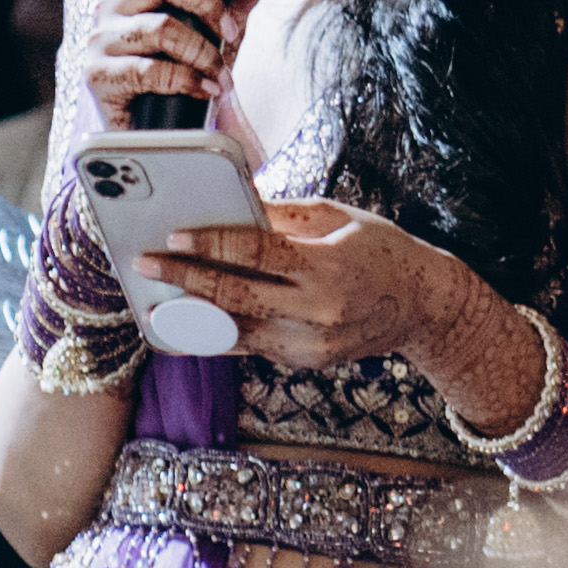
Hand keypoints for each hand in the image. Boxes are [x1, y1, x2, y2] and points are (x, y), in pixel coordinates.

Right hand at [76, 0, 255, 145]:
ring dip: (204, 52)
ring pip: (162, 26)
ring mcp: (101, 40)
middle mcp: (112, 6)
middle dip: (208, 2)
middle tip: (230, 31)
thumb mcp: (215, 40)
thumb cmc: (180, 81)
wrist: (158, 141)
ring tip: (221, 75)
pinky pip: (151, 69)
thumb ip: (233, 7)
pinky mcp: (99, 76)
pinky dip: (188, 80)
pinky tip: (204, 90)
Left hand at [150, 196, 487, 376]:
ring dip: (189, 318)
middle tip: (145, 264)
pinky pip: (252, 348)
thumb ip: (283, 215)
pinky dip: (217, 337)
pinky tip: (185, 327)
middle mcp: (318, 310)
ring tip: (152, 306)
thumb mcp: (338, 218)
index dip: (212, 243)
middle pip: (238, 296)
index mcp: (327, 265)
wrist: (423, 306)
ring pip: (237, 332)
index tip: (174, 234)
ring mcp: (311, 344)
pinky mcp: (305, 362)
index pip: (258, 253)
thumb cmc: (379, 250)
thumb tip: (230, 205)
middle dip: (185, 278)